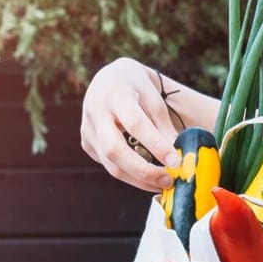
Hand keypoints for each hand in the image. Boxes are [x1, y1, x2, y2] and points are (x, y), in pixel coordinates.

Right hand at [80, 58, 181, 192]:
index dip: (156, 145)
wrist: (109, 78)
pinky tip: (147, 176)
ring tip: (162, 183)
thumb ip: (164, 127)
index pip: (136, 124)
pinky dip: (130, 174)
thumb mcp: (154, 98)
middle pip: (115, 150)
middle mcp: (96, 111)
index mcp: (116, 94)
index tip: (176, 162)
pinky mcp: (86, 143)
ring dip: (139, 179)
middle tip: (168, 180)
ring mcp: (87, 129)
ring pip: (111, 164)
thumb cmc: (137, 87)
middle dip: (143, 171)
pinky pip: (109, 165)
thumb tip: (175, 160)